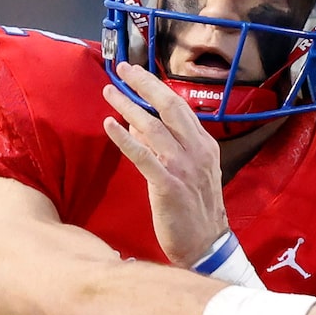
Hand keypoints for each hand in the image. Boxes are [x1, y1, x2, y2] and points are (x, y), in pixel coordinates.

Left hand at [103, 60, 226, 268]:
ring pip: (153, 128)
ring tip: (108, 92)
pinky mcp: (168, 186)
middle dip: (144, 84)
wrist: (207, 246)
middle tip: (122, 68)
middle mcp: (197, 151)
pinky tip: (109, 125)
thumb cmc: (195, 212)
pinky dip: (125, 139)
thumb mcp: (188, 173)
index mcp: (204, 146)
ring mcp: (183, 167)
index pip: (179, 107)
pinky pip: (143, 156)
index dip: (156, 87)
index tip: (136, 73)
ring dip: (128, 106)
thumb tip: (138, 126)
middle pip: (168, 107)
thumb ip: (166, 148)